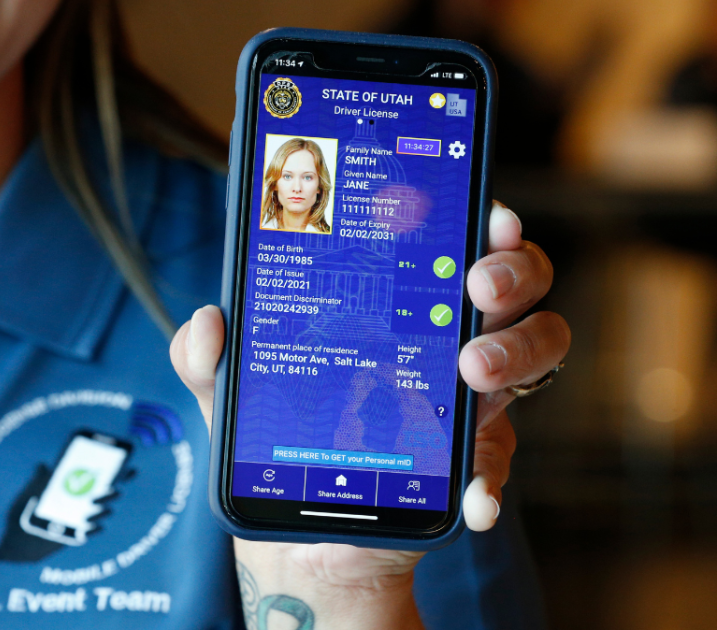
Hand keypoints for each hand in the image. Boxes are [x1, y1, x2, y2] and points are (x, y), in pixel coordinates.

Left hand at [170, 201, 569, 628]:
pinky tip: (473, 495)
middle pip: (517, 283)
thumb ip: (208, 358)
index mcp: (399, 303)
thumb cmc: (282, 436)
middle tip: (475, 287)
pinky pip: (499, 459)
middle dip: (511, 272)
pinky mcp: (472, 459)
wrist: (302, 529)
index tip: (486, 214)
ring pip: (536, 352)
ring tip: (473, 372)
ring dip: (516, 352)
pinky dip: (490, 477)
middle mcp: (447, 335)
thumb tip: (206, 324)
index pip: (453, 241)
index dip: (482, 219)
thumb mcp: (236, 393)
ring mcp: (469, 396)